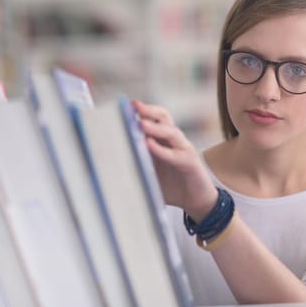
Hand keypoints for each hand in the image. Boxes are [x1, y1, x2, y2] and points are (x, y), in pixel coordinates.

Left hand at [132, 100, 217, 220]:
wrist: (196, 202)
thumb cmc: (172, 186)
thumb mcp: (150, 174)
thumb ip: (136, 165)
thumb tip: (109, 164)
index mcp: (164, 141)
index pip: (155, 118)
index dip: (142, 111)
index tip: (126, 105)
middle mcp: (175, 141)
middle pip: (164, 118)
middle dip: (149, 110)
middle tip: (134, 106)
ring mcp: (184, 150)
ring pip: (171, 132)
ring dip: (155, 127)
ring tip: (140, 124)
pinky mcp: (190, 164)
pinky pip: (175, 154)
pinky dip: (161, 150)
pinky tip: (149, 145)